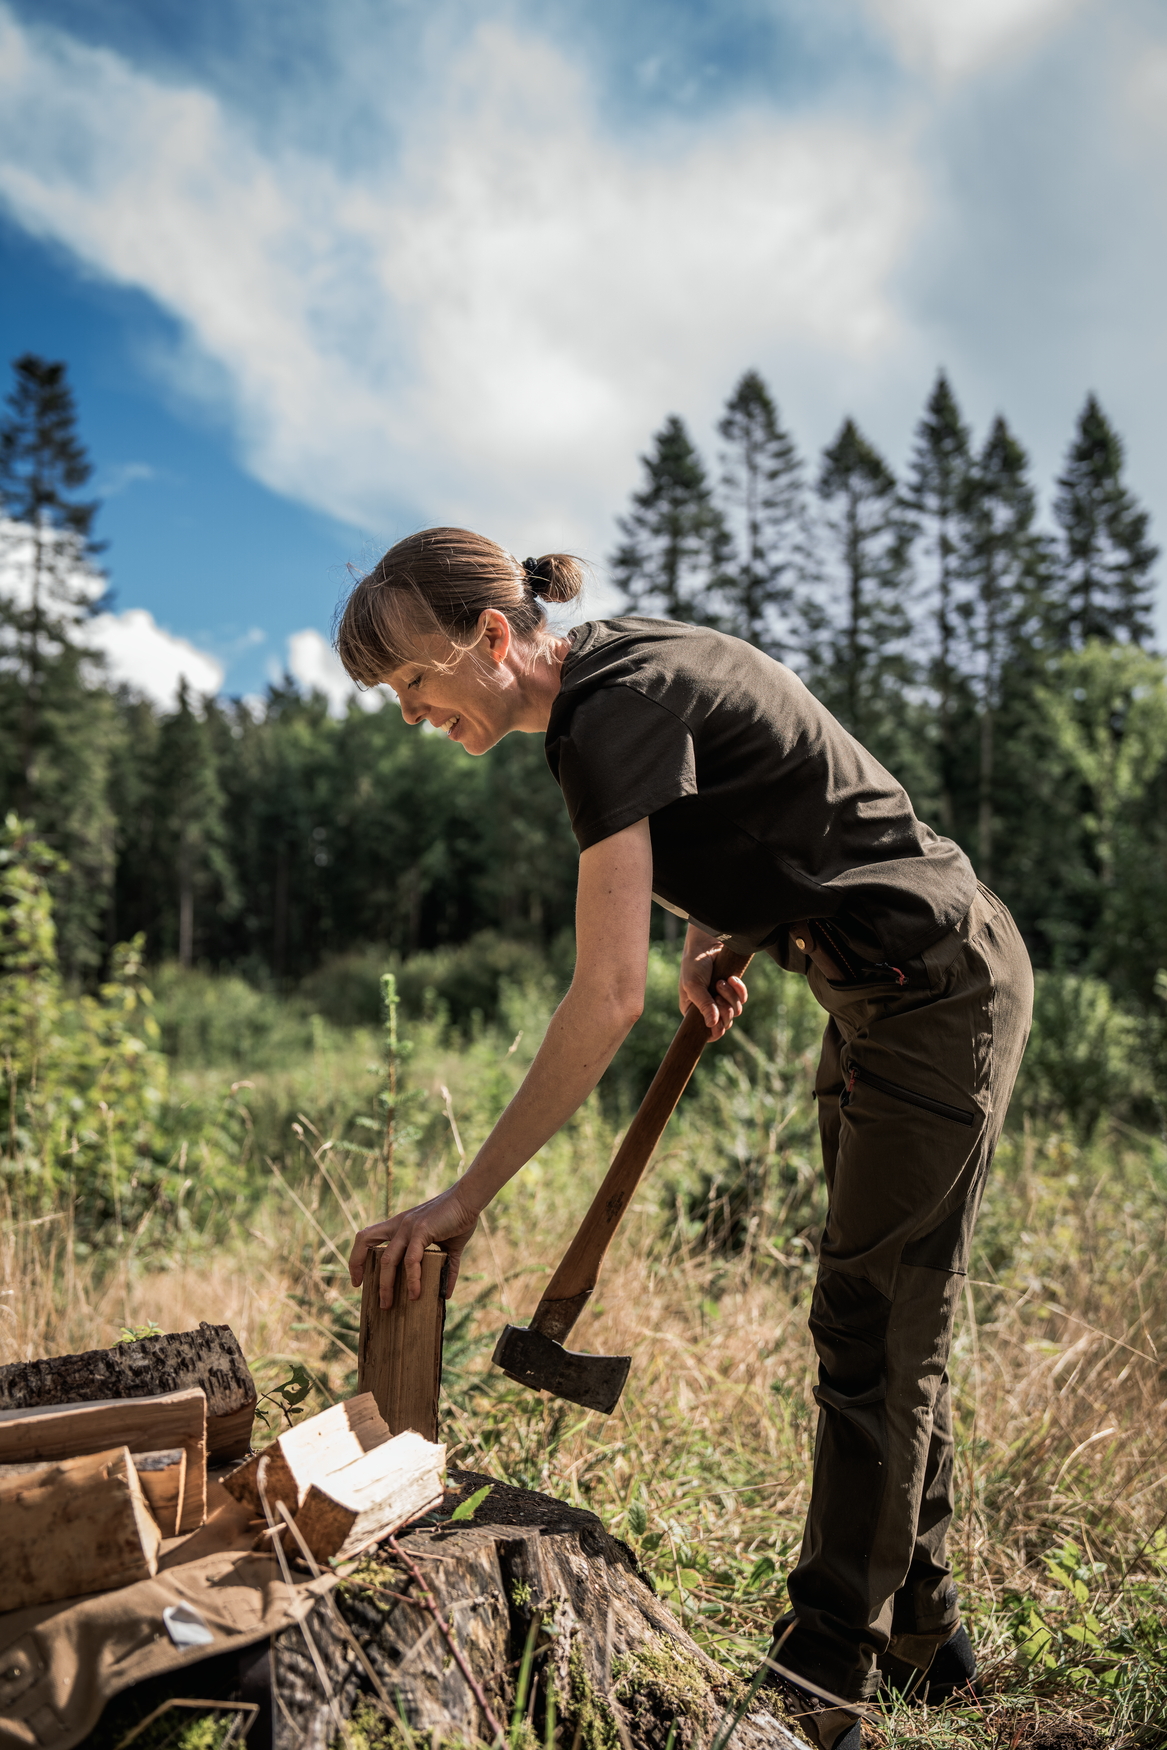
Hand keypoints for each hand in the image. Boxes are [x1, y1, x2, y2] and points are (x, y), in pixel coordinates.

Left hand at [348, 1183, 479, 1307]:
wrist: (470, 1200)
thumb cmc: (459, 1219)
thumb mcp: (448, 1247)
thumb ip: (445, 1268)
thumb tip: (445, 1294)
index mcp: (400, 1225)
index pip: (368, 1237)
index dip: (358, 1256)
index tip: (358, 1279)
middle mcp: (399, 1224)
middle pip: (365, 1240)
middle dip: (357, 1266)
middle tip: (360, 1289)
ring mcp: (408, 1227)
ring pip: (387, 1259)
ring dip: (385, 1284)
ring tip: (388, 1304)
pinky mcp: (421, 1230)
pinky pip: (411, 1260)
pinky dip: (412, 1279)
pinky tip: (416, 1293)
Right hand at [679, 927, 747, 1040]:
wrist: (707, 945)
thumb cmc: (694, 966)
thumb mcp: (693, 986)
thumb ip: (703, 1005)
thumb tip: (712, 1024)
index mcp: (694, 1011)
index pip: (707, 1032)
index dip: (716, 1031)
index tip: (719, 1024)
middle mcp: (709, 1007)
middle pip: (725, 1022)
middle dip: (724, 1010)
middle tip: (717, 997)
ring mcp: (722, 999)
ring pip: (735, 1010)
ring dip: (729, 996)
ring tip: (721, 982)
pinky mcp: (733, 989)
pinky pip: (742, 998)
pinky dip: (739, 989)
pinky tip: (732, 979)